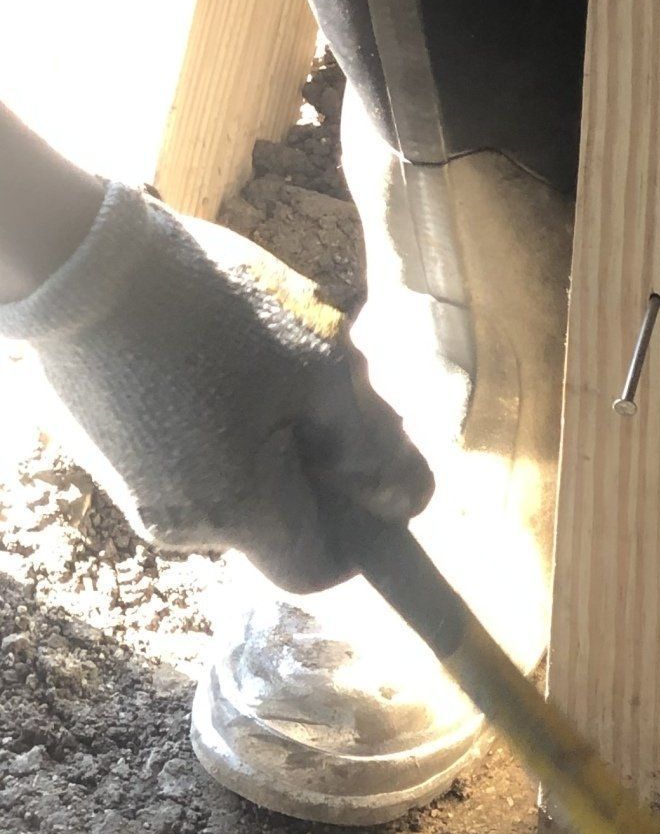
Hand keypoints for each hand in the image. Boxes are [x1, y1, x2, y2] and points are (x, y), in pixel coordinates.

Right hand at [0, 182, 431, 591]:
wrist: (79, 260)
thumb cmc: (213, 309)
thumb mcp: (324, 369)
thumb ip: (374, 451)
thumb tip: (405, 505)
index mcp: (242, 513)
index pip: (320, 572)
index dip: (357, 532)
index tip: (364, 468)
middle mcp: (185, 527)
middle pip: (279, 527)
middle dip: (312, 468)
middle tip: (319, 387)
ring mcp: (139, 496)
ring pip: (236, 493)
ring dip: (266, 442)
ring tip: (262, 362)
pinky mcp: (110, 461)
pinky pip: (188, 465)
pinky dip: (216, 428)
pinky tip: (214, 362)